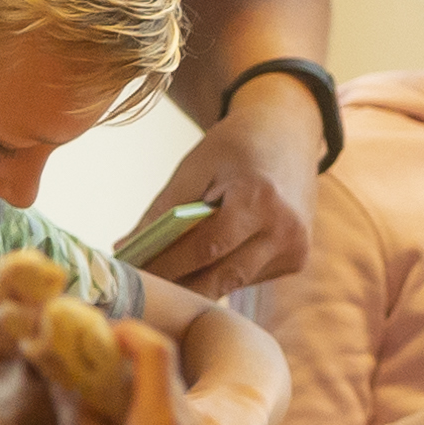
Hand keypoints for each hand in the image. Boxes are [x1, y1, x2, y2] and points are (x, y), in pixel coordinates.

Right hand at [60, 323, 228, 424]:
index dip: (129, 332)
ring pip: (176, 403)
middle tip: (96, 369)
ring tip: (110, 410)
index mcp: (161, 423)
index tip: (102, 333)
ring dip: (146, 396)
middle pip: (166, 375)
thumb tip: (63, 377)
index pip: (154, 350)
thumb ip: (79, 416)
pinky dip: (161, 423)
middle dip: (132, 364)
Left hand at [143, 98, 325, 295]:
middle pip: (222, 277)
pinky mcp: (297, 259)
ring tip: (163, 281)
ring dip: (198, 286)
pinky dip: (222, 275)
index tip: (134, 275)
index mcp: (259, 199)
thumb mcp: (196, 166)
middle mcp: (285, 229)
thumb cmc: (236, 147)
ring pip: (234, 283)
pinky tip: (202, 266)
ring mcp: (296, 248)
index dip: (166, 266)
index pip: (206, 248)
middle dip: (178, 286)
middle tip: (143, 290)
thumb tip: (126, 248)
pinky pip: (249, 278)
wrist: (288, 133)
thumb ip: (163, 210)